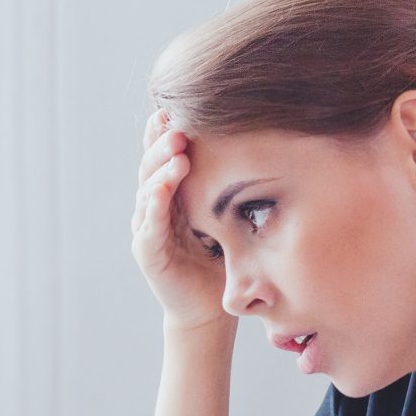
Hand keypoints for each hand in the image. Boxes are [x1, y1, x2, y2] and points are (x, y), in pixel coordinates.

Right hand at [131, 110, 230, 331]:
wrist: (211, 308)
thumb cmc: (224, 260)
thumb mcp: (231, 216)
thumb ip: (234, 187)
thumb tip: (268, 146)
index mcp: (175, 194)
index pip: (166, 156)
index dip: (166, 132)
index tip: (178, 106)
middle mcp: (156, 207)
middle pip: (153, 166)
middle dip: (163, 143)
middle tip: (179, 124)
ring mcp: (148, 229)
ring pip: (148, 190)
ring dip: (161, 170)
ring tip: (176, 153)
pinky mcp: (148, 254)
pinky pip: (149, 226)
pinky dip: (154, 206)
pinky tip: (161, 190)